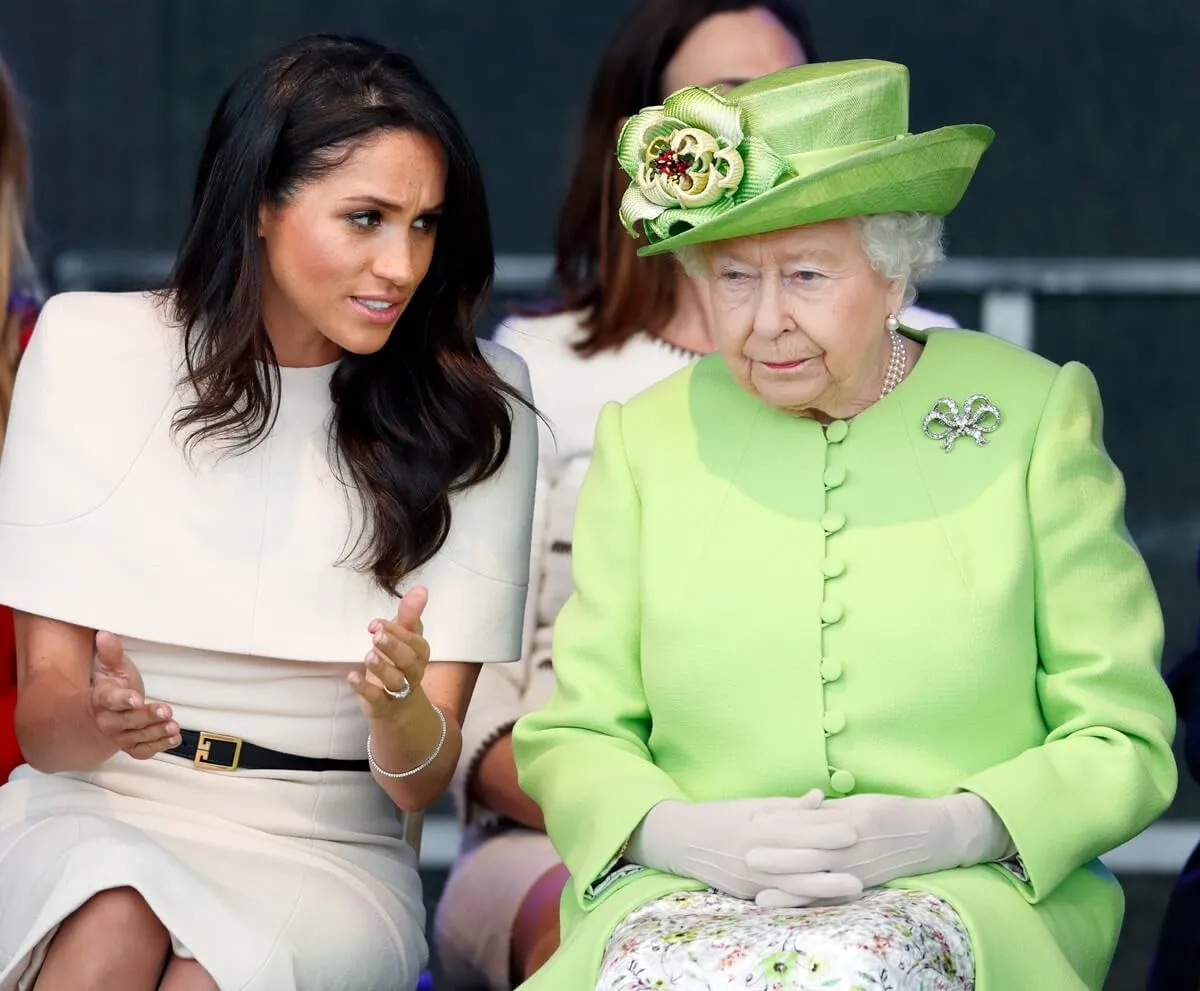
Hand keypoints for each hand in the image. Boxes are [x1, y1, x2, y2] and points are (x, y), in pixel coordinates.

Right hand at [87, 631, 180, 759]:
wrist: (101, 713)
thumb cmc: (111, 686)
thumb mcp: (112, 666)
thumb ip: (112, 652)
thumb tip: (105, 635)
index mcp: (101, 698)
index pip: (109, 700)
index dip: (122, 700)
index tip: (136, 698)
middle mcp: (108, 720)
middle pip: (127, 721)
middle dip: (147, 716)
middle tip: (165, 710)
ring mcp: (119, 735)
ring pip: (137, 737)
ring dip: (156, 732)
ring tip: (173, 725)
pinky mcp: (131, 745)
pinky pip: (142, 750)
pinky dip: (158, 746)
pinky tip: (173, 738)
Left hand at [349, 586, 430, 721]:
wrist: (399, 707)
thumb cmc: (400, 663)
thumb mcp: (404, 637)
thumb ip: (409, 614)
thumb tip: (421, 589)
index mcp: (420, 652)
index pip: (413, 640)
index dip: (396, 631)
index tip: (375, 623)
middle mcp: (413, 672)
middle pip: (408, 660)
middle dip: (393, 647)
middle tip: (376, 635)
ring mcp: (398, 690)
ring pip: (395, 680)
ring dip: (382, 668)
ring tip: (369, 656)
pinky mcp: (382, 705)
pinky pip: (376, 698)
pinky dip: (364, 687)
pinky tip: (352, 676)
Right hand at [625, 789, 862, 903]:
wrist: (683, 840)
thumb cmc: (722, 816)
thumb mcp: (753, 805)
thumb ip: (788, 806)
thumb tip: (820, 797)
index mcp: (758, 827)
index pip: (798, 830)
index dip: (827, 830)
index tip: (854, 828)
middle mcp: (756, 855)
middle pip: (800, 860)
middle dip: (834, 861)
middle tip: (863, 860)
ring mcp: (752, 878)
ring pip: (795, 885)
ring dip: (827, 887)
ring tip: (855, 887)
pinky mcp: (749, 894)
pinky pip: (782, 898)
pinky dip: (806, 898)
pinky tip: (827, 900)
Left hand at [749, 792, 1012, 907]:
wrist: (933, 834)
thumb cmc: (892, 812)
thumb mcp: (860, 803)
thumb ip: (829, 811)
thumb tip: (797, 809)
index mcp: (850, 820)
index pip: (810, 823)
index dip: (781, 824)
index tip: (754, 824)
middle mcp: (853, 847)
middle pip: (810, 855)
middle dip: (778, 858)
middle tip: (746, 857)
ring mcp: (859, 870)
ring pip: (820, 882)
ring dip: (789, 891)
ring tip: (760, 896)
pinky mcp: (865, 886)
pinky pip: (835, 898)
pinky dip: (813, 906)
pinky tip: (795, 912)